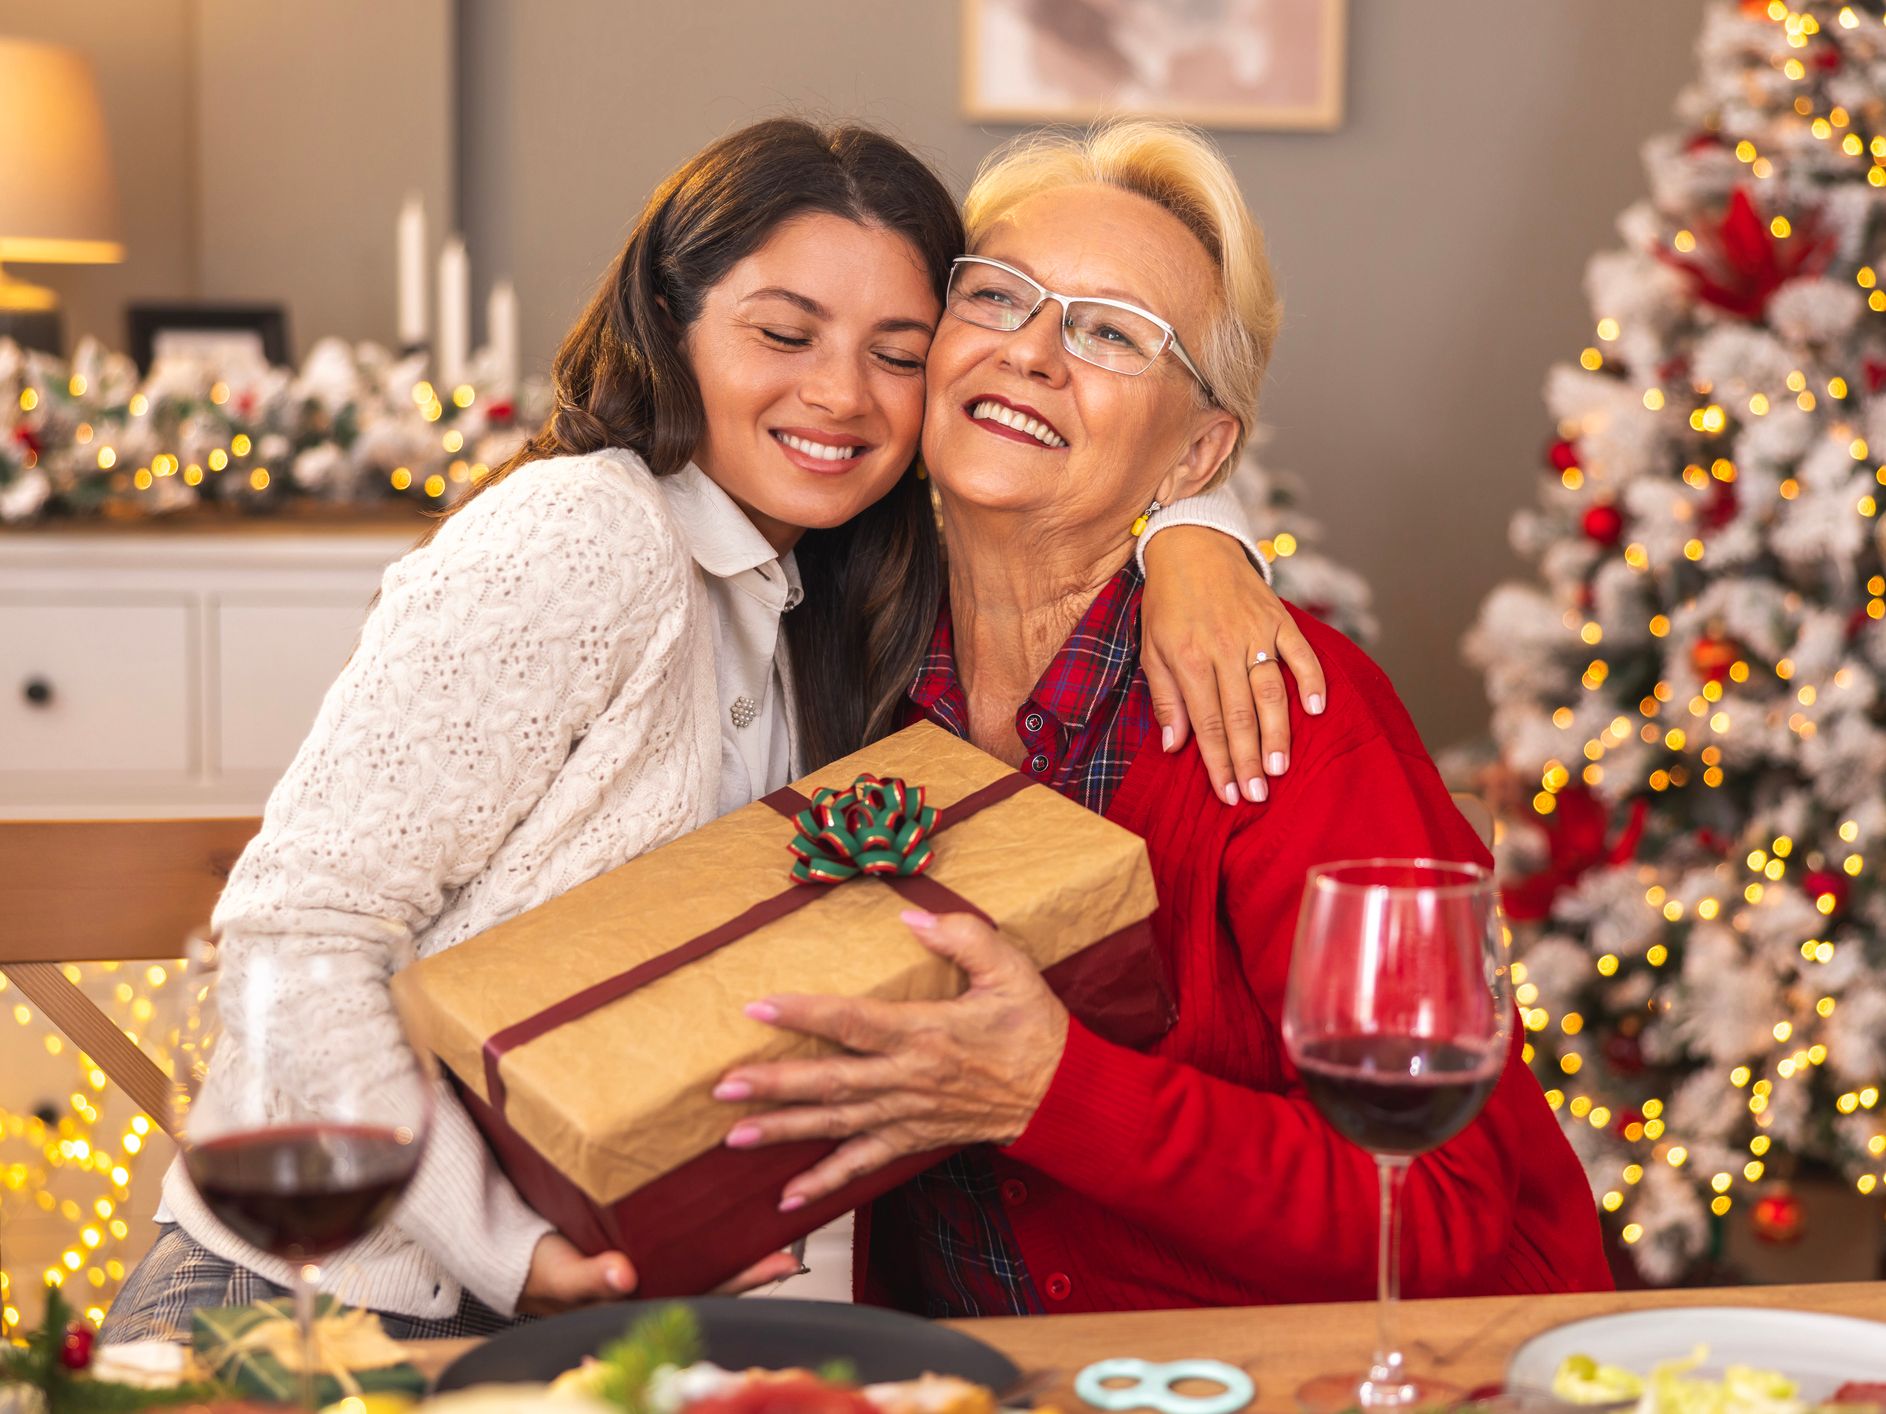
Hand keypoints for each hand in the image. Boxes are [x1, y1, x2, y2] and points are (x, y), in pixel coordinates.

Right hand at [519, 1234, 801, 1312]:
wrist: (509, 1249)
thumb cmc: (537, 1268)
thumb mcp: (560, 1274)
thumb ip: (590, 1278)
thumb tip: (624, 1276)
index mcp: (643, 1295)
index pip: (708, 1289)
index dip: (745, 1278)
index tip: (780, 1262)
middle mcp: (654, 1277)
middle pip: (717, 1269)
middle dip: (755, 1256)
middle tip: (793, 1235)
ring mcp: (650, 1255)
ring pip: (704, 1247)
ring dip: (737, 1231)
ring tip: (773, 1206)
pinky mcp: (639, 1231)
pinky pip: (680, 1224)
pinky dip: (705, 1212)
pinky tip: (727, 1192)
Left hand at [713, 910, 1068, 1210]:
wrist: (1062, 1096)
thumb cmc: (1034, 1027)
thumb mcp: (1011, 968)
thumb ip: (963, 936)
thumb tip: (910, 916)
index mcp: (927, 1032)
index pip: (854, 1022)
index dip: (805, 1014)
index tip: (758, 1006)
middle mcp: (910, 1079)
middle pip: (832, 1083)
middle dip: (775, 1086)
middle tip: (723, 1088)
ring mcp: (909, 1114)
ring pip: (837, 1125)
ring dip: (785, 1131)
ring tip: (733, 1137)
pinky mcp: (913, 1138)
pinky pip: (864, 1165)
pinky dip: (826, 1183)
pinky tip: (788, 1196)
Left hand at [1141, 524, 1326, 805]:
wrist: (1190, 544)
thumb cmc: (1167, 603)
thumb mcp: (1151, 648)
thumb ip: (1164, 697)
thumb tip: (1174, 746)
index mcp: (1188, 658)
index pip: (1206, 722)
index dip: (1217, 762)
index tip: (1227, 794)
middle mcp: (1223, 647)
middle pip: (1239, 714)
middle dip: (1248, 758)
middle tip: (1257, 794)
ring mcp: (1255, 632)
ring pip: (1271, 690)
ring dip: (1278, 731)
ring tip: (1281, 766)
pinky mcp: (1279, 618)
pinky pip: (1300, 652)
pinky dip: (1312, 680)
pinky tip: (1318, 710)